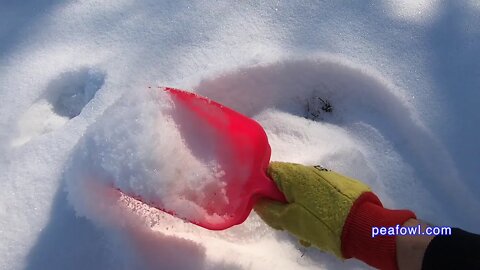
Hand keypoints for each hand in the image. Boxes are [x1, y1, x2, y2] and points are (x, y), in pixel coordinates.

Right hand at [254, 162, 371, 257]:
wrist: (364, 226)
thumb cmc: (322, 222)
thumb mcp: (289, 221)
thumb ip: (269, 210)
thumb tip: (258, 201)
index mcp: (293, 174)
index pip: (268, 172)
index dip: (263, 188)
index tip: (267, 207)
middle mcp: (308, 171)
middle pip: (285, 185)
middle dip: (282, 204)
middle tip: (287, 224)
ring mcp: (325, 179)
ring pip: (301, 194)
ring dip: (298, 211)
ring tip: (306, 233)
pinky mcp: (337, 188)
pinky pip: (317, 197)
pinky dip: (314, 211)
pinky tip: (320, 228)